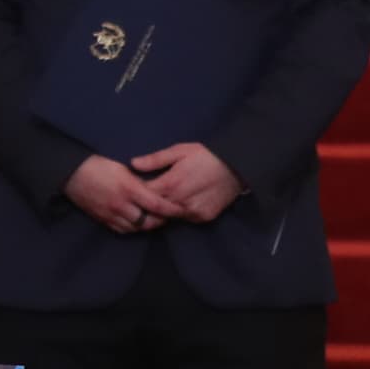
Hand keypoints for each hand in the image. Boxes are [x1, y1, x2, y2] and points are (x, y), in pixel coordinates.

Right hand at [64, 154, 179, 235]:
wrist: (72, 174)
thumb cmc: (98, 166)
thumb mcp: (122, 168)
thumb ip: (139, 181)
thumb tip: (154, 190)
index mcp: (128, 188)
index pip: (156, 204)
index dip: (171, 209)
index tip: (180, 209)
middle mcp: (121, 205)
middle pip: (148, 222)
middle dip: (161, 220)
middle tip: (169, 216)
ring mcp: (111, 214)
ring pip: (136, 228)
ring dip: (147, 225)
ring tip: (155, 219)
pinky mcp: (103, 220)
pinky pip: (122, 230)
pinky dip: (133, 228)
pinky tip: (137, 222)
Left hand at [130, 142, 244, 223]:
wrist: (236, 167)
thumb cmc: (206, 155)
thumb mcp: (180, 151)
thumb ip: (155, 160)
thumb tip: (133, 164)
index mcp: (171, 183)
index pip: (144, 194)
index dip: (137, 191)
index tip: (134, 187)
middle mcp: (180, 201)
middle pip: (155, 208)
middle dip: (148, 203)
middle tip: (146, 195)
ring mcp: (193, 211)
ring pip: (169, 216)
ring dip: (163, 209)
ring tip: (162, 198)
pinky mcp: (203, 217)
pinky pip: (184, 218)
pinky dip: (179, 212)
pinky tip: (179, 202)